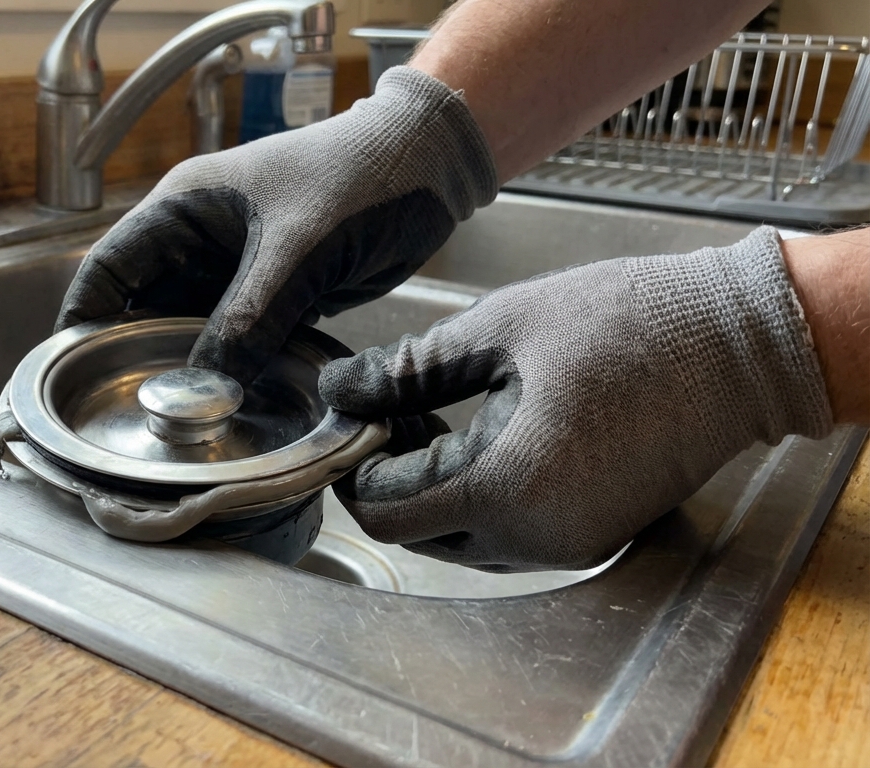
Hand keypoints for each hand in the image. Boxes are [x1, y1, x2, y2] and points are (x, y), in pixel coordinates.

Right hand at [55, 67, 496, 383]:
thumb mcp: (298, 251)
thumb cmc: (360, 178)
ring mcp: (235, 270)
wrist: (429, 168)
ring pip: (189, 330)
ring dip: (183, 371)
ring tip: (171, 424)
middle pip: (143, 308)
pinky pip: (233, 340)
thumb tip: (202, 388)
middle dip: (135, 357)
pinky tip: (222, 407)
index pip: (110, 268)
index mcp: (183, 209)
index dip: (83, 319)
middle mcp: (199, 241)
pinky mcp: (271, 295)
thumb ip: (248, 318)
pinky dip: (226, 372)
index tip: (72, 374)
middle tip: (128, 415)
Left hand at [317, 227, 833, 571]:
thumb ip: (405, 371)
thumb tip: (337, 390)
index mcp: (502, 487)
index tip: (356, 418)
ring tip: (440, 414)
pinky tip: (487, 436)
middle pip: (419, 535)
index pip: (385, 513)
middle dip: (394, 478)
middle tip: (396, 407)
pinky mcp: (595, 537)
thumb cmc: (623, 322)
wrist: (739, 344)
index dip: (355, 468)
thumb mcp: (496, 331)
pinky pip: (511, 537)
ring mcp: (569, 545)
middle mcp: (534, 537)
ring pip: (463, 541)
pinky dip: (483, 499)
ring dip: (436, 490)